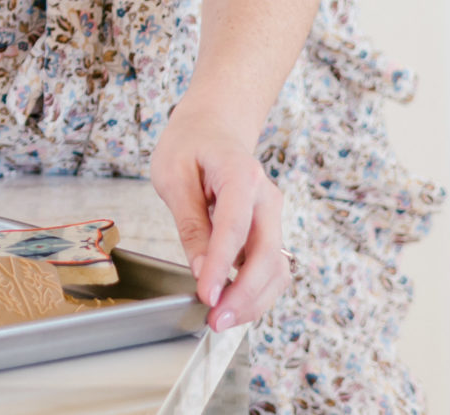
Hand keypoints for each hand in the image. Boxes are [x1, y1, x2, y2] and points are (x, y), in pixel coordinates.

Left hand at [149, 102, 287, 331]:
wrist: (213, 127)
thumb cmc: (188, 146)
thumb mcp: (172, 175)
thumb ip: (190, 223)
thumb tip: (202, 270)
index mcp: (241, 175)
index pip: (234, 228)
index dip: (222, 267)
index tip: (206, 296)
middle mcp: (266, 198)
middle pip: (268, 255)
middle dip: (245, 294)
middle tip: (216, 320)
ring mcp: (273, 216)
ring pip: (277, 268)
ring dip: (254, 300)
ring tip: (222, 320)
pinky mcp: (269, 231)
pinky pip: (271, 267)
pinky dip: (256, 290)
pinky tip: (233, 304)